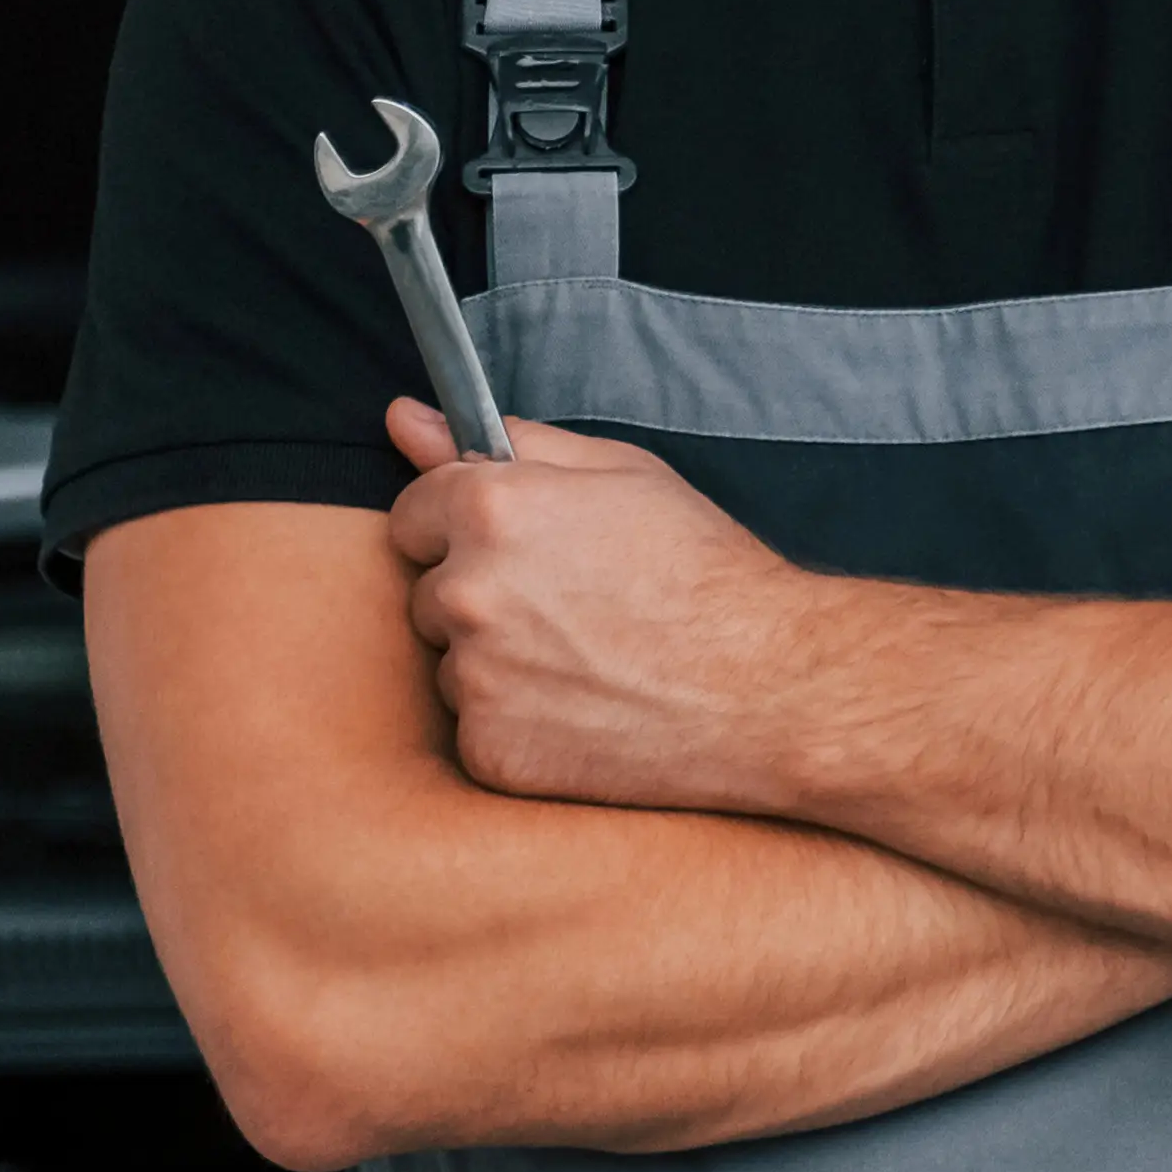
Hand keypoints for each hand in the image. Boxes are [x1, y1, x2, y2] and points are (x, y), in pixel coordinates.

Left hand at [385, 403, 811, 813]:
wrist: (764, 688)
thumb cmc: (704, 573)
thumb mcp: (624, 475)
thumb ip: (510, 443)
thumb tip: (406, 420)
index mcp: (491, 511)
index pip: (411, 515)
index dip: (464, 531)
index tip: (516, 553)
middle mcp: (467, 592)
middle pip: (431, 593)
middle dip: (484, 598)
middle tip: (573, 610)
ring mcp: (473, 678)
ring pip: (454, 665)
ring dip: (500, 664)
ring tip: (588, 663)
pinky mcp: (489, 751)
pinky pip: (478, 730)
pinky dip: (520, 726)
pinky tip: (585, 711)